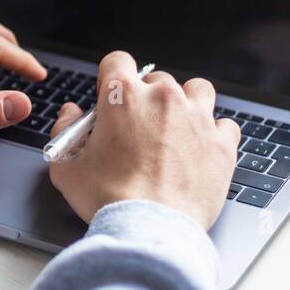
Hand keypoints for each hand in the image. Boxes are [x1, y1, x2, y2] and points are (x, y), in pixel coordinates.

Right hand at [47, 51, 239, 228]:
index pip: (117, 60)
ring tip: (176, 128)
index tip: (112, 95)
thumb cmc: (108, 200)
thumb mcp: (65, 166)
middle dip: (147, 98)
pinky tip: (201, 149)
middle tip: (138, 128)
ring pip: (198, 90)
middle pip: (156, 78)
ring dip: (186, 103)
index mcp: (123, 97)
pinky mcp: (222, 144)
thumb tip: (70, 114)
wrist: (150, 229)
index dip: (112, 77)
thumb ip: (64, 130)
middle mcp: (163, 98)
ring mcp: (198, 118)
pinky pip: (225, 124)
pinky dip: (214, 133)